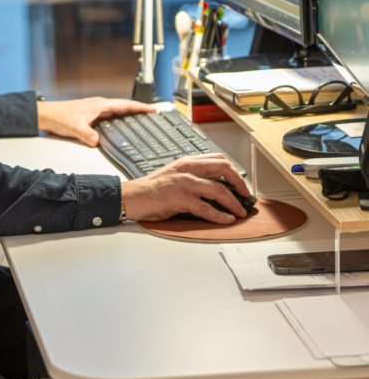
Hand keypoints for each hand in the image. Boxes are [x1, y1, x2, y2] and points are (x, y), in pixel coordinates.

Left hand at [37, 96, 154, 146]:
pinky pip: (110, 117)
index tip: (152, 109)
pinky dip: (119, 120)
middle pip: (124, 107)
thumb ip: (87, 134)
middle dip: (138, 110)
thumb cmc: (59, 116)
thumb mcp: (75, 127)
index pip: (124, 105)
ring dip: (129, 114)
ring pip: (117, 112)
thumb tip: (97, 141)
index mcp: (99, 105)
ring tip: (141, 119)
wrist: (47, 115)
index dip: (140, 107)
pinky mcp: (91, 116)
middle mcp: (99, 106)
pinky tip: (120, 126)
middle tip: (152, 114)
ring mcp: (95, 111)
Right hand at [120, 156, 251, 223]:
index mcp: (187, 161)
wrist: (132, 196)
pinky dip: (220, 215)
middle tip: (245, 195)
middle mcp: (188, 169)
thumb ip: (193, 175)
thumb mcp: (174, 174)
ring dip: (234, 203)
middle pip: (224, 169)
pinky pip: (207, 208)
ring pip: (219, 190)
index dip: (233, 171)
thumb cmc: (151, 189)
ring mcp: (185, 183)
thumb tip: (215, 188)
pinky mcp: (181, 199)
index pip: (218, 159)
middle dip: (240, 183)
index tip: (240, 183)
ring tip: (240, 212)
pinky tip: (227, 220)